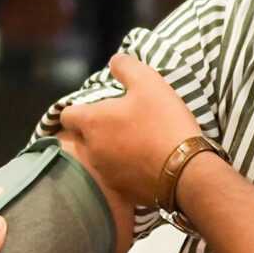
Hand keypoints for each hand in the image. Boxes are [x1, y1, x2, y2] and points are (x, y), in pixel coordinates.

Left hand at [53, 54, 202, 210]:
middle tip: (119, 123)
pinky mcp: (121, 191)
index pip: (67, 115)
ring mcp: (104, 173)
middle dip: (94, 130)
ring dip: (109, 150)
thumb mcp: (148, 82)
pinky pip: (115, 175)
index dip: (79, 108)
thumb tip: (113, 61)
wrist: (186, 171)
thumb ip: (126, 67)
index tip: (96, 107)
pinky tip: (143, 163)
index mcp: (92, 122)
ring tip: (133, 143)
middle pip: (82, 137)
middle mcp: (91, 149)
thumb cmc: (163, 122)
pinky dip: (124, 169)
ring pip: (98, 157)